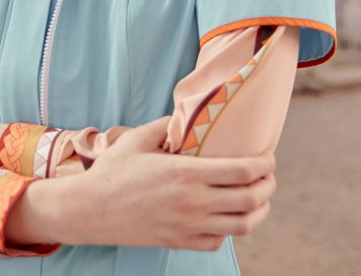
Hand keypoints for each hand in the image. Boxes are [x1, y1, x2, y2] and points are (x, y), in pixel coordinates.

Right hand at [63, 116, 275, 250]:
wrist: (91, 209)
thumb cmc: (114, 170)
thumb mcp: (139, 138)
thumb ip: (167, 125)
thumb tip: (187, 117)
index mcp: (187, 173)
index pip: (242, 172)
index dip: (264, 164)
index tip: (269, 157)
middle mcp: (194, 203)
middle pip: (251, 200)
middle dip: (268, 186)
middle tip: (268, 176)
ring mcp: (189, 227)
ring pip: (242, 226)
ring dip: (258, 211)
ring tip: (258, 198)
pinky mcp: (180, 242)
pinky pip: (218, 241)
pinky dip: (230, 229)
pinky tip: (227, 215)